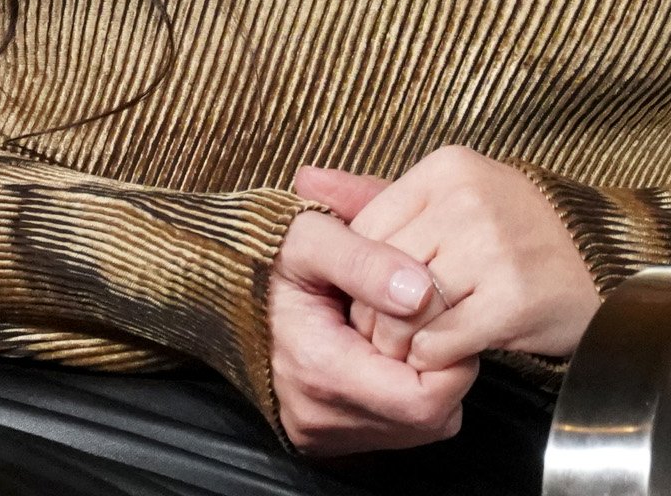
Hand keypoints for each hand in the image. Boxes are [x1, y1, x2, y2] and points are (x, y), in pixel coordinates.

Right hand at [268, 209, 478, 454]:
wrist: (220, 283)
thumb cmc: (268, 257)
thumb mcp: (312, 235)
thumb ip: (367, 261)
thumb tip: (422, 293)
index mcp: (321, 370)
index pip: (426, 400)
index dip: (450, 355)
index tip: (437, 310)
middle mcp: (319, 416)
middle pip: (430, 418)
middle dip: (443, 365)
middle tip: (420, 312)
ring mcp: (320, 431)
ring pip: (418, 427)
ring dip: (424, 379)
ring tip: (395, 327)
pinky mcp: (323, 435)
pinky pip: (393, 429)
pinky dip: (403, 392)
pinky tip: (381, 350)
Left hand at [317, 145, 601, 370]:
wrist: (596, 271)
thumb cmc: (510, 237)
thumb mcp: (444, 201)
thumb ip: (373, 195)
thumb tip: (303, 178)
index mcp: (449, 168)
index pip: (366, 229)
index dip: (362, 273)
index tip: (376, 294)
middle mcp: (471, 199)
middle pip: (382, 273)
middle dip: (377, 313)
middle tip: (394, 328)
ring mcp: (495, 247)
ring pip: (405, 312)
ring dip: (404, 341)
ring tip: (421, 340)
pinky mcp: (513, 298)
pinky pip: (439, 343)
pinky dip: (435, 358)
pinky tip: (453, 349)